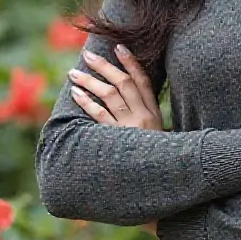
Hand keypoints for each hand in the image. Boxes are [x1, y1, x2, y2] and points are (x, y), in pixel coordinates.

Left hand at [69, 45, 161, 233]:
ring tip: (74, 74)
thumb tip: (132, 108)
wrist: (166, 192)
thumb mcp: (159, 140)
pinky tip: (76, 95)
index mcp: (155, 116)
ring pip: (110, 96)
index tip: (119, 47)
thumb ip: (147, 123)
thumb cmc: (161, 164)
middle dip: (105, 67)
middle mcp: (144, 118)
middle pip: (123, 84)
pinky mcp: (118, 141)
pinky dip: (88, 103)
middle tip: (88, 55)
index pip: (144, 82)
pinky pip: (100, 117)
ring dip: (90, 82)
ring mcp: (131, 129)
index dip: (131, 63)